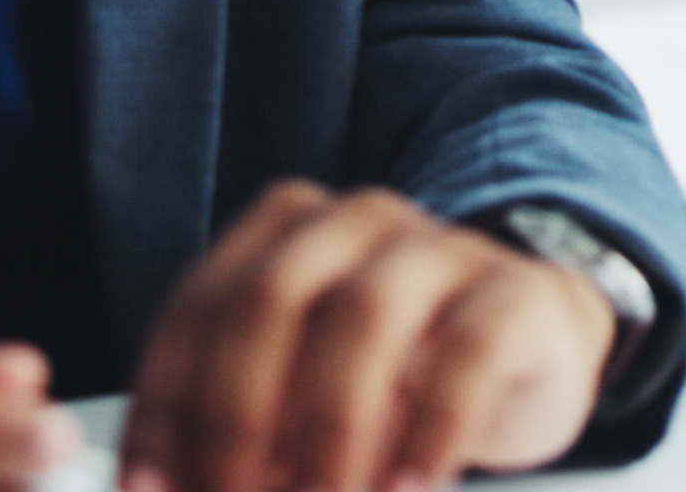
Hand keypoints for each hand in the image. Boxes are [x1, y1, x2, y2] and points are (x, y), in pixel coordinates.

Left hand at [121, 182, 617, 491]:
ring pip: (363, 316)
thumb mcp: (303, 389)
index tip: (152, 488)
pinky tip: (408, 488)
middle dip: (235, 416)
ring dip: (327, 428)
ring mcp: (445, 248)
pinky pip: (466, 352)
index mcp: (287, 230)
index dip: (164, 405)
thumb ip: (241, 426)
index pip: (199, 307)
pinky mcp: (518, 294)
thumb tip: (170, 489)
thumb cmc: (397, 373)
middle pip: (270, 298)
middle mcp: (359, 221)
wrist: (534, 345)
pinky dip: (427, 432)